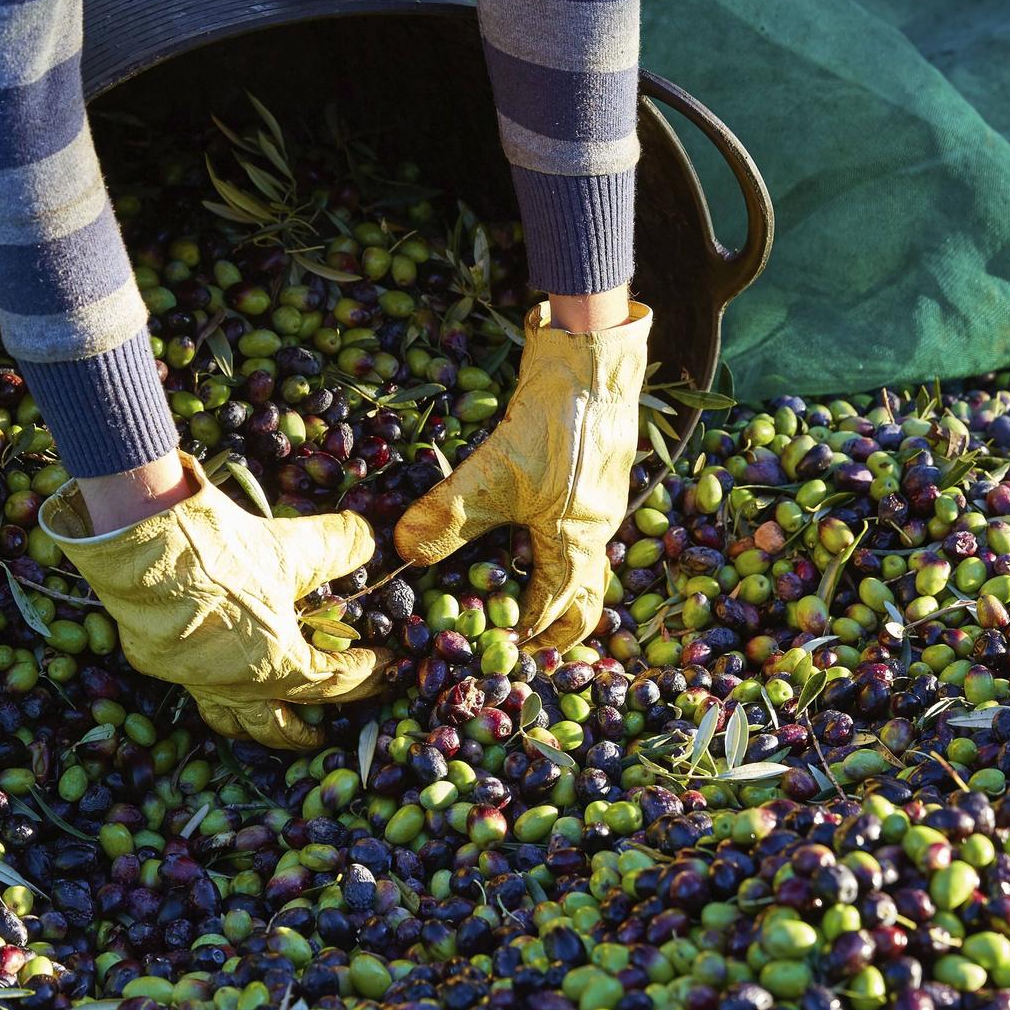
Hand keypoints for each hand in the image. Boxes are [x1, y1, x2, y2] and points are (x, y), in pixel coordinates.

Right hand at [41, 455, 387, 747]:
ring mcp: (193, 678)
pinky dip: (216, 692)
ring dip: (255, 725)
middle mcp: (235, 686)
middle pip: (277, 727)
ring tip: (270, 722)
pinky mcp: (159, 661)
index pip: (333, 684)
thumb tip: (365, 540)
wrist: (141, 547)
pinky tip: (219, 678)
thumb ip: (339, 546)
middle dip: (305, 733)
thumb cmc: (221, 553)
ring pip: (229, 720)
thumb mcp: (294, 545)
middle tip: (325, 732)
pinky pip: (196, 690)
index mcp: (276, 666)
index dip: (364, 676)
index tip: (384, 666)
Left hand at [394, 300, 651, 649]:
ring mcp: (602, 499)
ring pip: (589, 558)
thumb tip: (406, 554)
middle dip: (566, 624)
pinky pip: (586, 525)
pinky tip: (541, 529)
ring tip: (541, 596)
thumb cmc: (553, 425)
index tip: (509, 647)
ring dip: (567, 584)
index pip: (557, 603)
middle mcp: (597, 528)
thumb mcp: (491, 476)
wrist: (593, 363)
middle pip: (589, 593)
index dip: (533, 629)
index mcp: (575, 541)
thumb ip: (448, 518)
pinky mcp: (597, 471)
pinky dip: (566, 544)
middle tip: (541, 645)